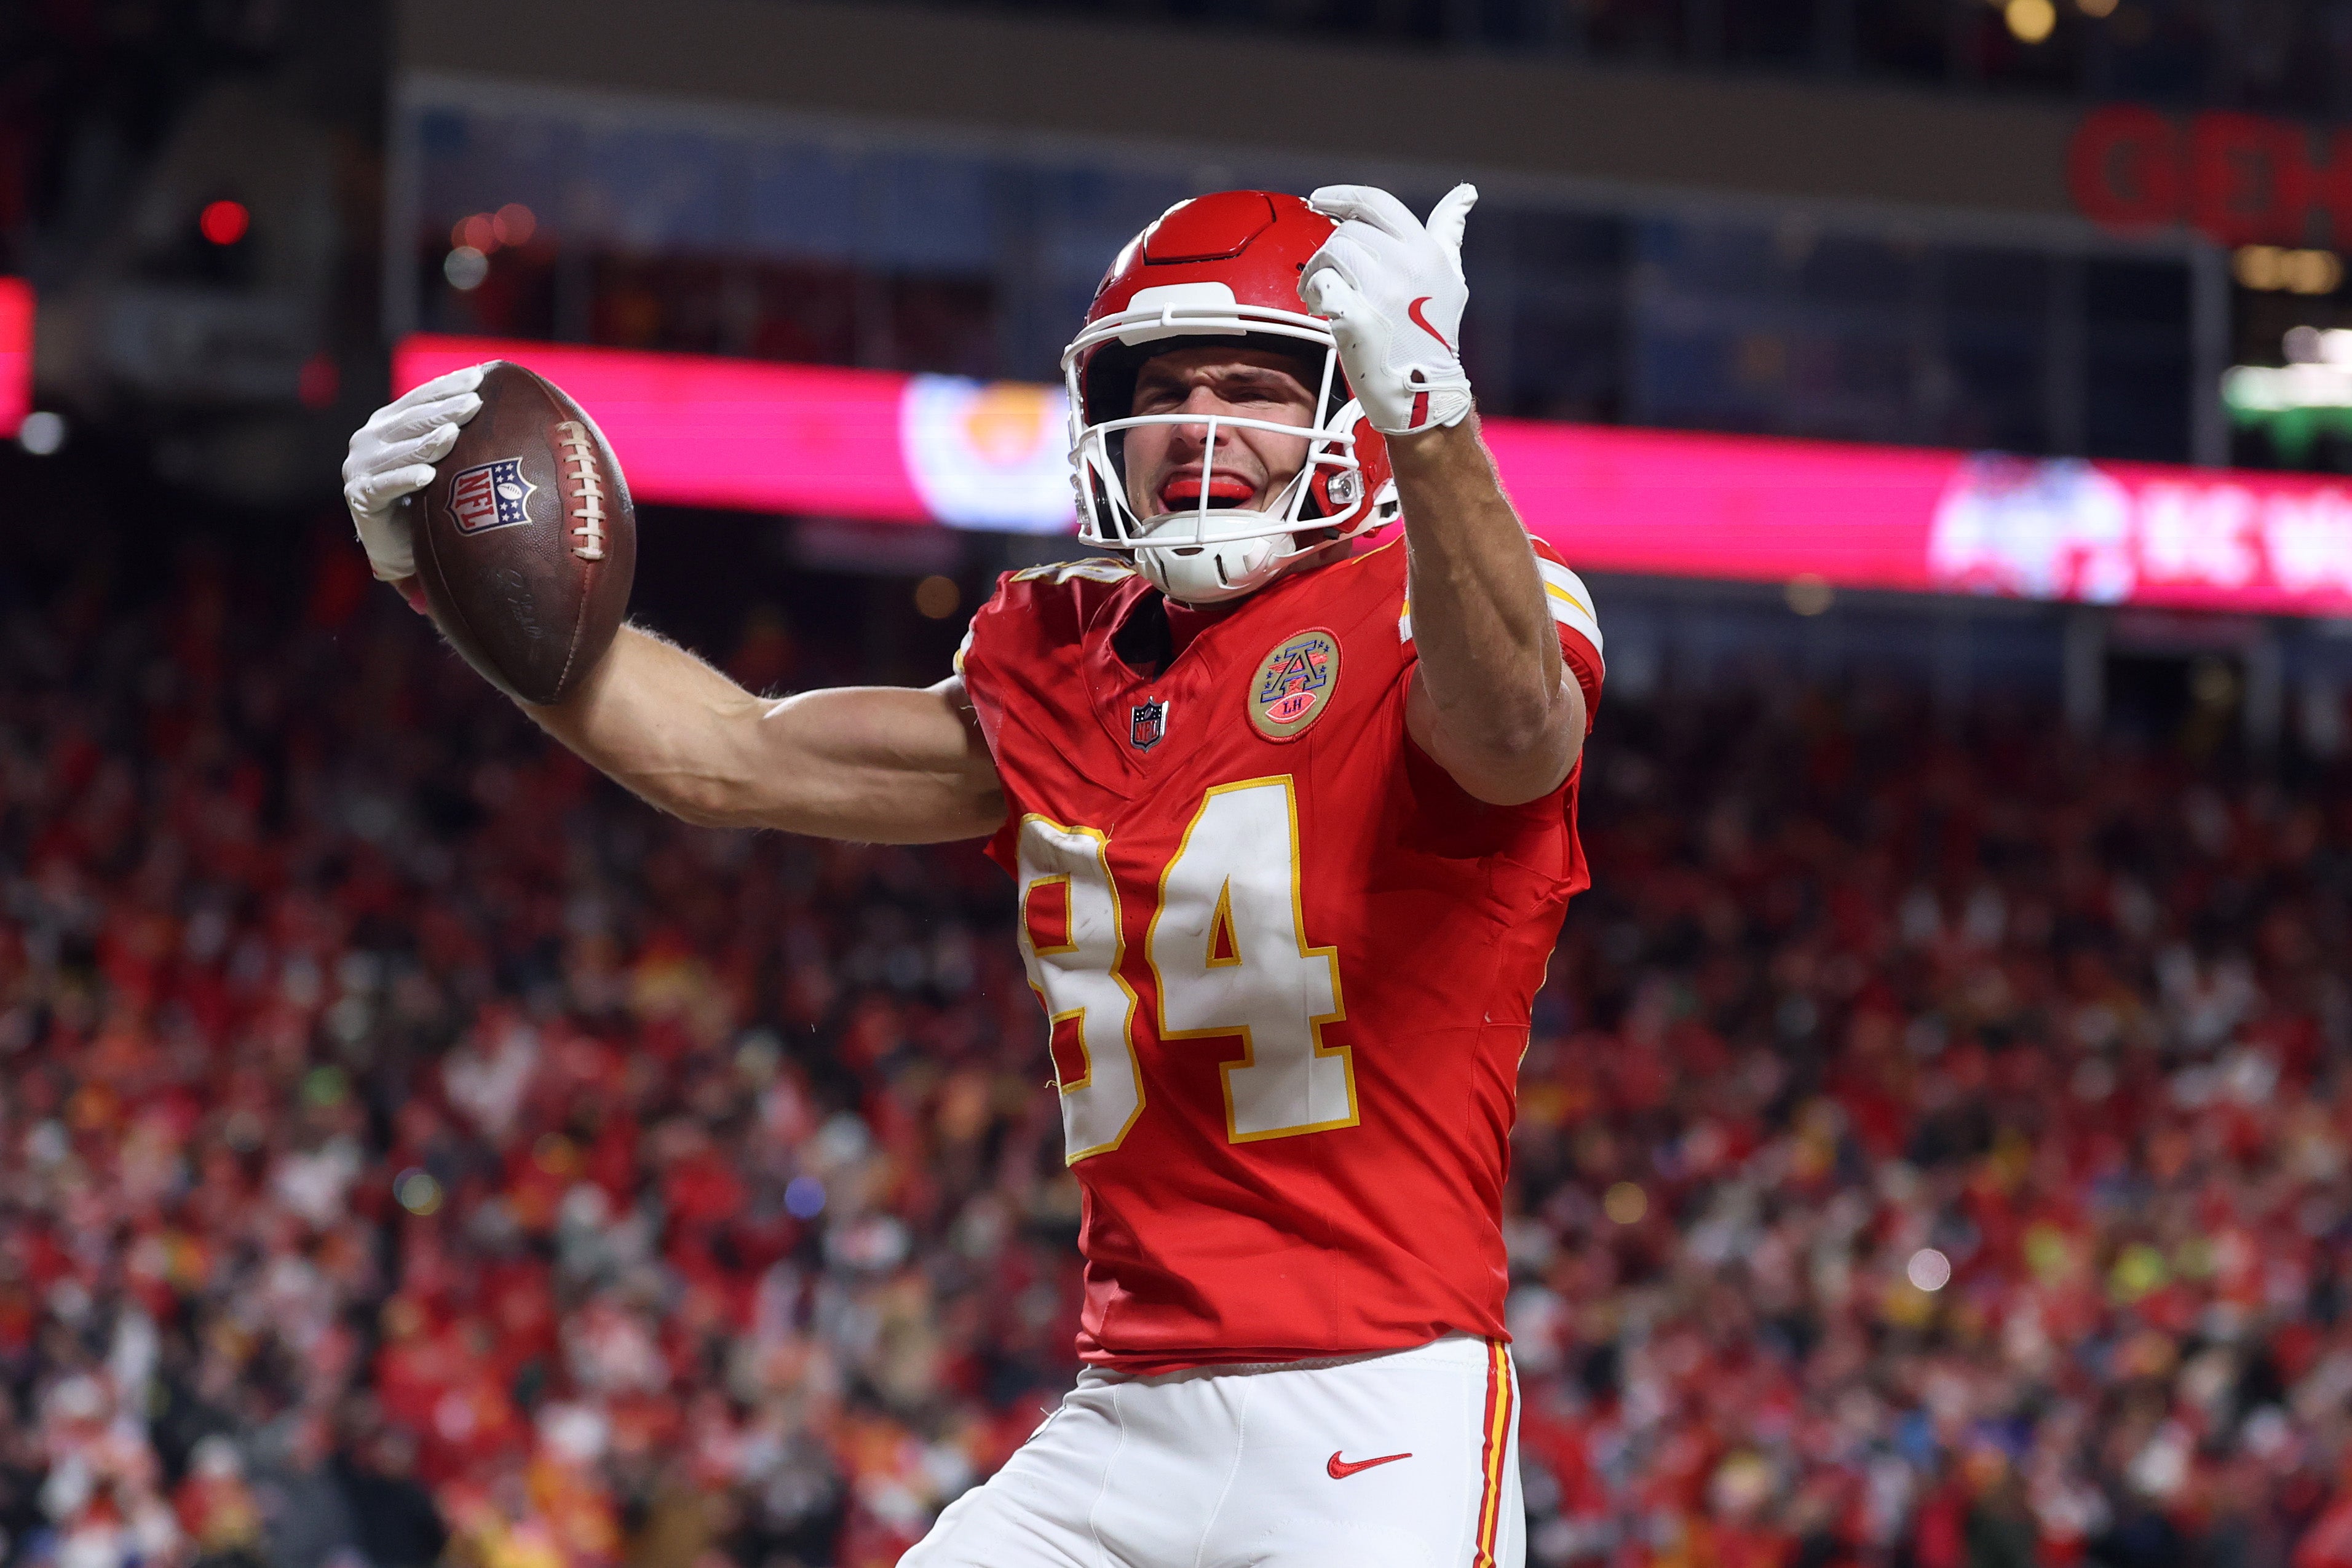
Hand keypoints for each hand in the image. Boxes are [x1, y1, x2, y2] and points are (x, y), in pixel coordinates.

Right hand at [341, 365, 485, 582]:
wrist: (398, 548)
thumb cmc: (425, 500)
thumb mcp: (440, 461)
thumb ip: (452, 433)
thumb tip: (496, 403)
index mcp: (387, 423)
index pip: (420, 399)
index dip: (448, 387)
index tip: (479, 377)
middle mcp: (369, 439)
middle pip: (413, 421)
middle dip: (445, 410)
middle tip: (476, 402)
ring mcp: (360, 466)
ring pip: (402, 451)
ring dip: (428, 442)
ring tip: (454, 434)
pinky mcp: (359, 495)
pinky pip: (386, 486)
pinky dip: (406, 480)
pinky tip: (428, 475)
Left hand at [1298, 184, 1476, 436]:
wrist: (1422, 391)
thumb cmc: (1431, 336)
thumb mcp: (1450, 279)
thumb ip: (1448, 233)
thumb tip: (1465, 194)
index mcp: (1427, 251)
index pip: (1376, 202)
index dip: (1343, 196)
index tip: (1320, 199)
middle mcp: (1407, 266)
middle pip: (1347, 231)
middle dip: (1329, 251)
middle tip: (1325, 274)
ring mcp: (1382, 291)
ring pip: (1330, 254)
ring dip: (1316, 272)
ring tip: (1320, 295)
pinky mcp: (1357, 317)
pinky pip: (1321, 284)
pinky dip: (1313, 293)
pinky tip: (1319, 308)